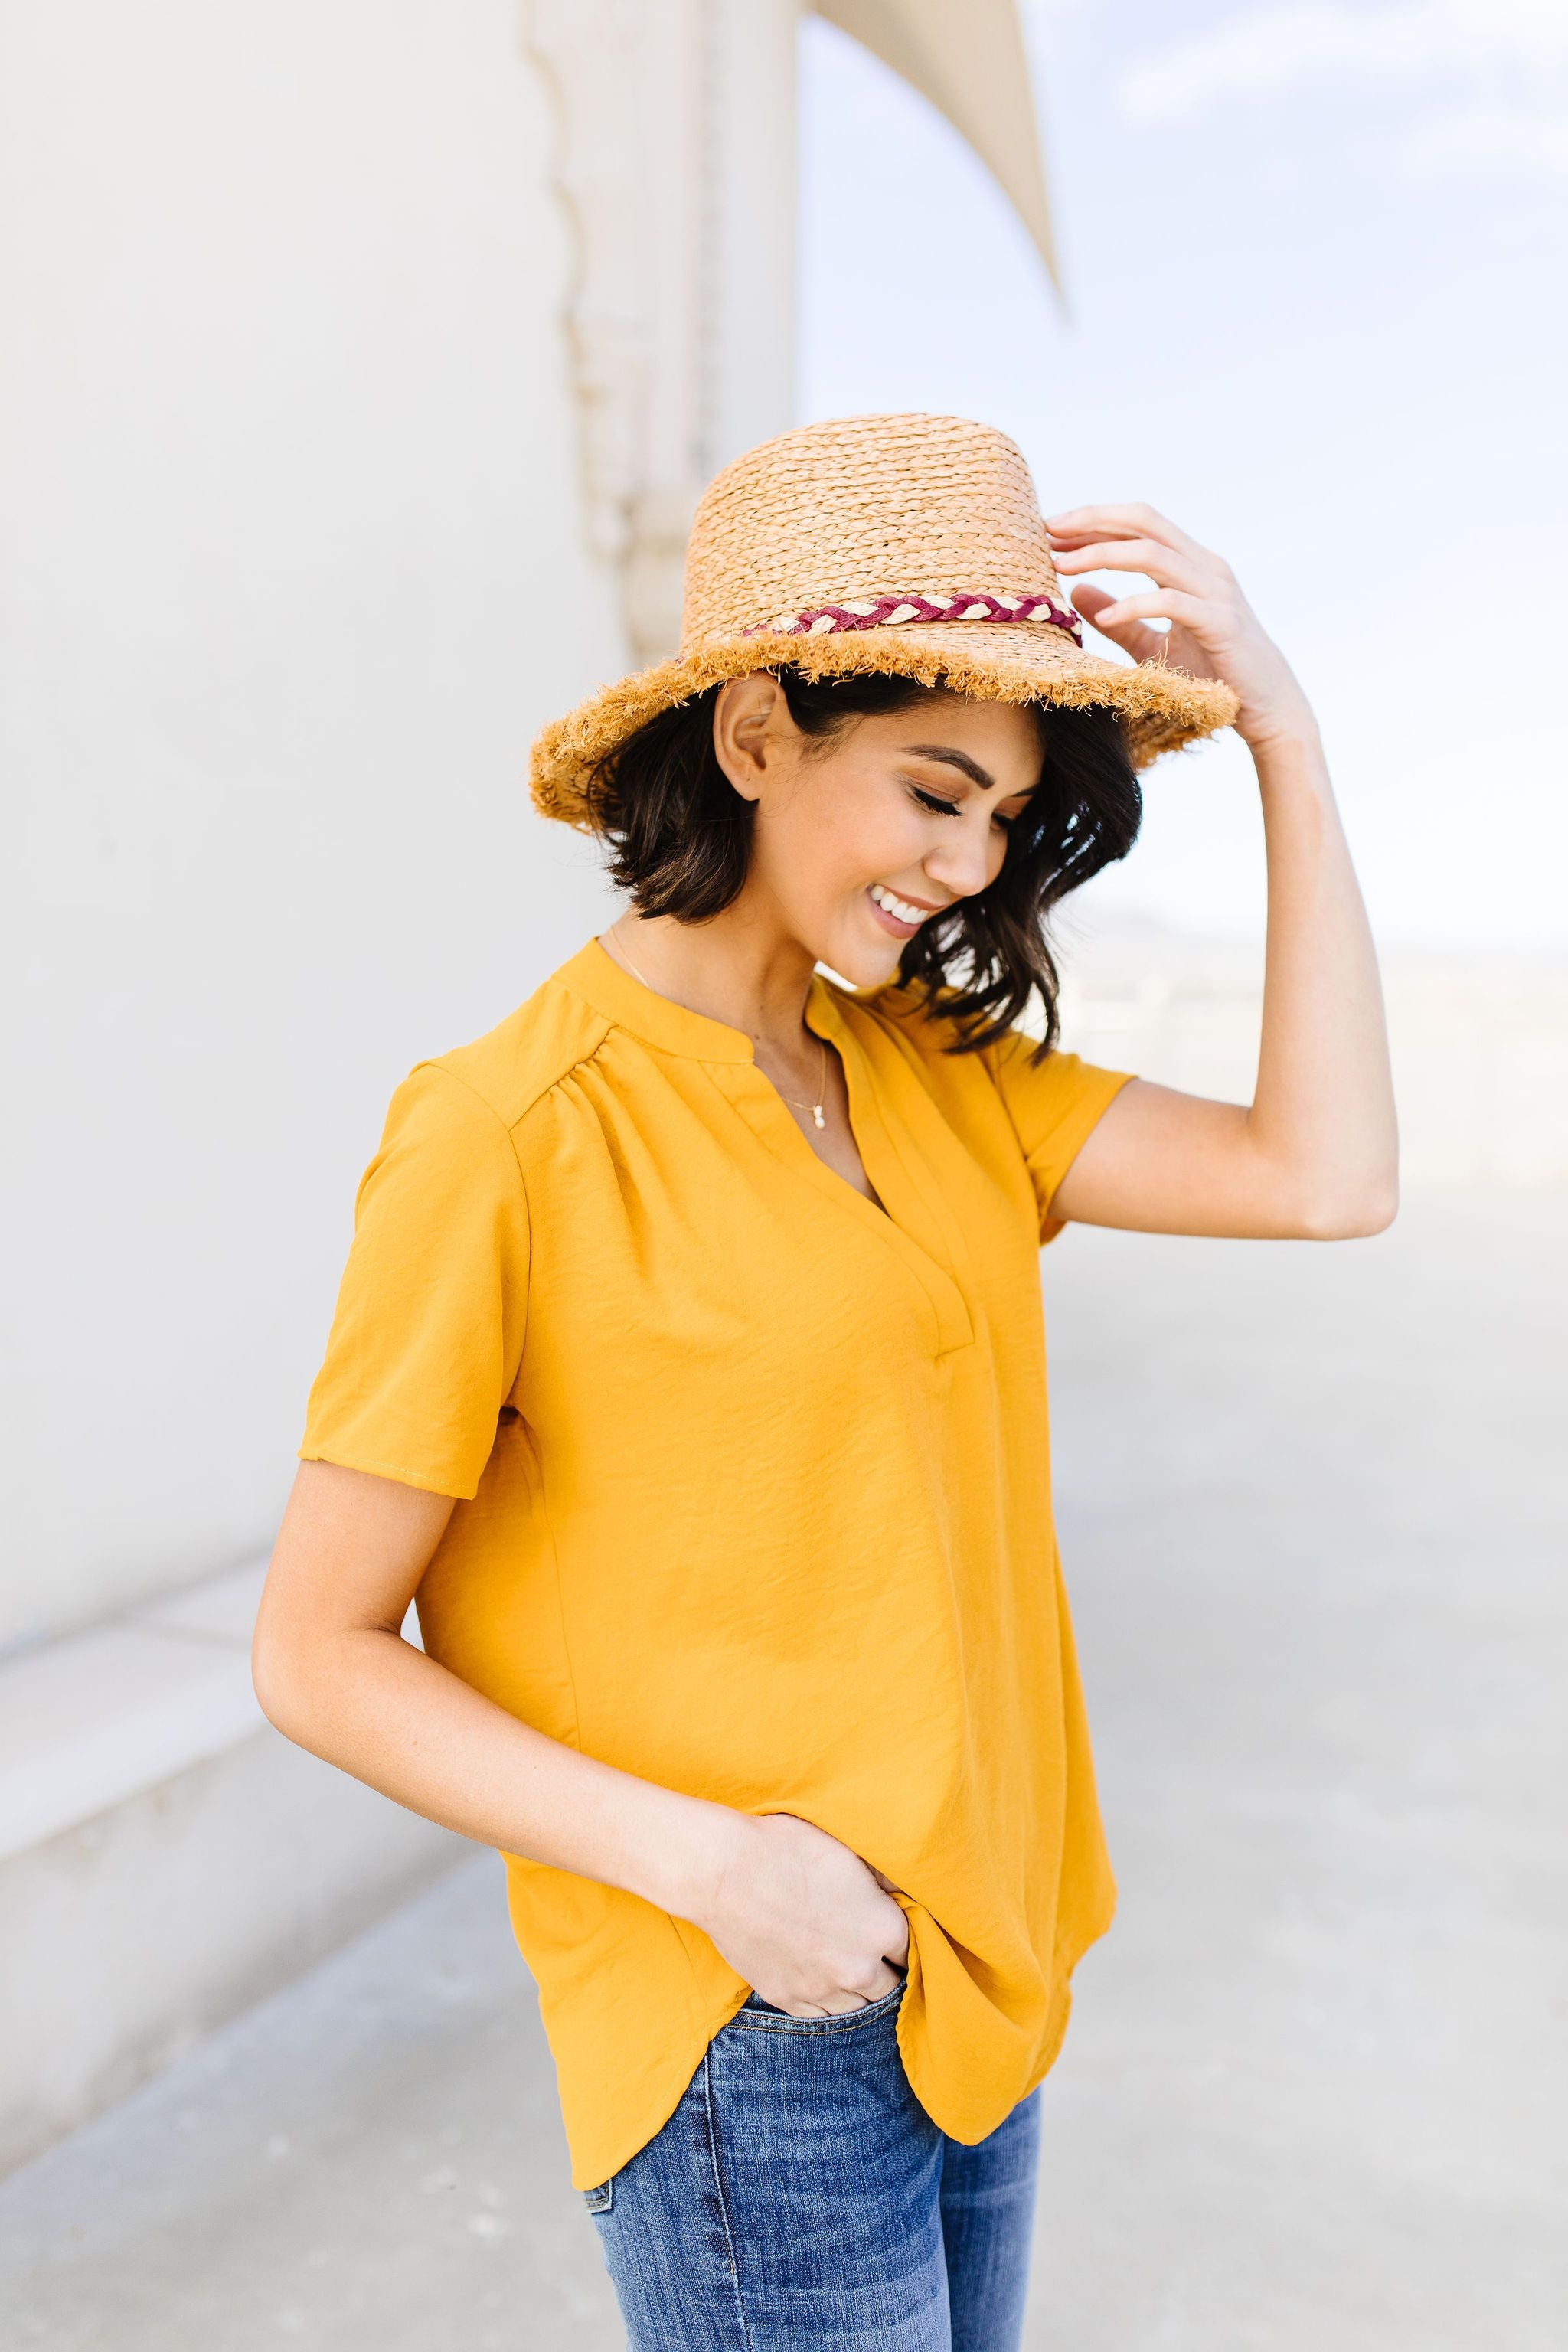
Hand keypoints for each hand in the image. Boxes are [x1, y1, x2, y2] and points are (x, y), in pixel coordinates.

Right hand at [693, 1810, 909, 2016]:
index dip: (900, 1939)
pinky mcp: (786, 1998)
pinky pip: (819, 2015)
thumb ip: (883, 1879)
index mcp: (883, 1928)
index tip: (891, 1933)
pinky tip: (821, 1985)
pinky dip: (825, 2003)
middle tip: (872, 1955)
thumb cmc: (787, 1849)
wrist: (726, 1872)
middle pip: (889, 1987)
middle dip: (884, 1972)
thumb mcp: (847, 1850)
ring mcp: (821, 1988)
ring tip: (847, 1973)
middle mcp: (859, 1967)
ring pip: (857, 2009)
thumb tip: (901, 1892)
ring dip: (858, 1994)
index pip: (910, 1949)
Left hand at [1046, 502, 1315, 752]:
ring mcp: (1216, 593)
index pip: (1140, 524)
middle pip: (1145, 522)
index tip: (1051, 530)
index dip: (1095, 521)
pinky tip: (1104, 618)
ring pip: (1154, 555)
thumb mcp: (1154, 644)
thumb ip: (1120, 618)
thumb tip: (1076, 592)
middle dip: (1093, 522)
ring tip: (1063, 567)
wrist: (1267, 708)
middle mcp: (1205, 567)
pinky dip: (1134, 606)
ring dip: (1103, 555)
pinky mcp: (1221, 625)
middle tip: (1048, 531)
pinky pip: (1172, 603)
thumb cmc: (1213, 675)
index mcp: (1191, 564)